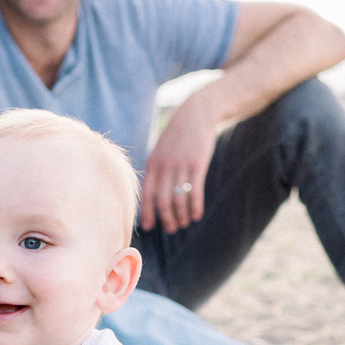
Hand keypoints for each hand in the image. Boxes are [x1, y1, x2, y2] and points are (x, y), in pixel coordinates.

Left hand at [139, 98, 218, 232]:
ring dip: (181, 215)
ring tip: (185, 223)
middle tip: (171, 229)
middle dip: (166, 219)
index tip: (148, 227)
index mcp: (152, 164)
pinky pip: (195, 192)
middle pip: (162, 201)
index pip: (146, 194)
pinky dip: (195, 206)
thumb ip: (156, 170)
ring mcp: (181, 166)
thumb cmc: (177, 136)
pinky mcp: (197, 165)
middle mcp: (164, 167)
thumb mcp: (161, 150)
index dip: (146, 212)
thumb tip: (153, 194)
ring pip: (179, 199)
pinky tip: (197, 215)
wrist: (196, 114)